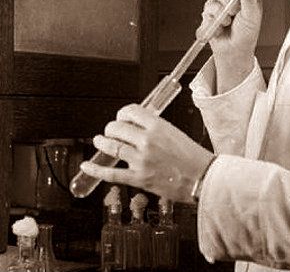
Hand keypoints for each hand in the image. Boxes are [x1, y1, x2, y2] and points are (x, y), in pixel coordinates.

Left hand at [80, 104, 214, 203]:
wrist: (202, 178)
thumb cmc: (192, 156)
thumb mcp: (173, 132)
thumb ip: (154, 127)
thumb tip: (136, 124)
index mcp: (157, 126)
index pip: (129, 111)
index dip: (121, 114)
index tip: (121, 118)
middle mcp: (147, 141)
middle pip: (116, 128)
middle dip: (110, 129)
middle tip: (110, 132)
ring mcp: (141, 160)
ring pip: (112, 147)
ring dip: (102, 143)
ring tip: (99, 141)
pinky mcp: (139, 178)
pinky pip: (112, 173)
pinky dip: (96, 170)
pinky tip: (87, 166)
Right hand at [197, 0, 262, 92]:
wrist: (232, 52)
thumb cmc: (247, 34)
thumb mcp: (252, 15)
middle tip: (235, 9)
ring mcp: (222, 4)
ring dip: (222, 13)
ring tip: (228, 23)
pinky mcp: (210, 13)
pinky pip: (207, 10)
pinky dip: (213, 21)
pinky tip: (219, 29)